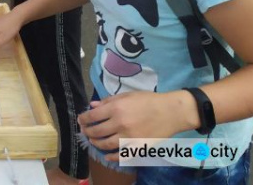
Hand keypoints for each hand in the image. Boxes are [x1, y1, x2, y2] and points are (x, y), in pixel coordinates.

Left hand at [77, 91, 197, 159]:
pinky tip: (107, 156)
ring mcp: (129, 137)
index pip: (92, 116)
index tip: (80, 120)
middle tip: (84, 131)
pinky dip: (111, 157)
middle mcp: (120, 123)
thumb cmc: (149, 100)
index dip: (83, 119)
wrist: (171, 112)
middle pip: (96, 131)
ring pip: (105, 144)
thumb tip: (92, 106)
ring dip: (96, 143)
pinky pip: (121, 155)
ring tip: (93, 140)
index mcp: (116, 108)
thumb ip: (108, 101)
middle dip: (87, 132)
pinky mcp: (138, 147)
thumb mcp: (127, 95)